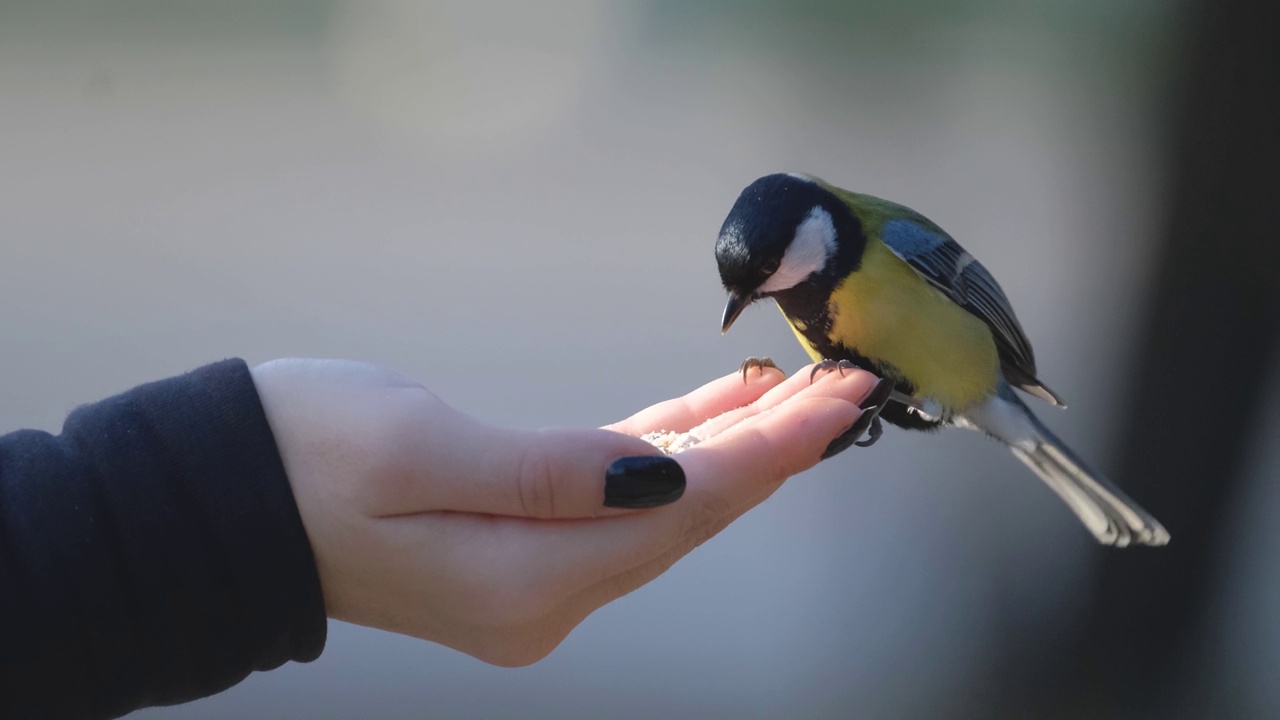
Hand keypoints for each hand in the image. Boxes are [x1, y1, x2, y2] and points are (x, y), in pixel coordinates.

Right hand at [250, 359, 878, 665]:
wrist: (217, 499)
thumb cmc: (298, 460)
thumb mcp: (418, 450)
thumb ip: (554, 472)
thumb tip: (663, 478)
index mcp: (526, 579)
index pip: (685, 511)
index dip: (771, 455)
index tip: (839, 404)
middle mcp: (542, 595)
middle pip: (688, 515)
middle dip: (771, 451)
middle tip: (842, 388)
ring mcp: (530, 577)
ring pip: (661, 506)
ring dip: (728, 449)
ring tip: (797, 394)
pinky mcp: (514, 547)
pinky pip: (616, 499)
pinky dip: (668, 453)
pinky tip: (711, 416)